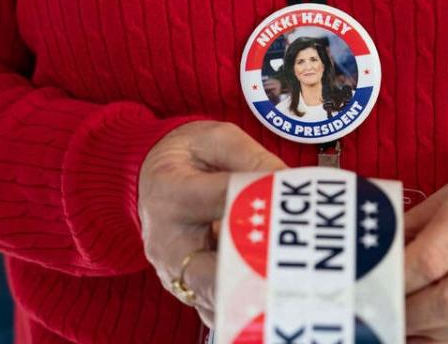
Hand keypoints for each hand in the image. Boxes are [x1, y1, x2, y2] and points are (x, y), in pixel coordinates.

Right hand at [138, 121, 285, 326]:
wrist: (153, 179)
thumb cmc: (188, 157)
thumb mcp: (215, 140)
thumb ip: (250, 156)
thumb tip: (285, 182)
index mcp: (170, 193)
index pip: (222, 197)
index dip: (261, 197)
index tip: (290, 196)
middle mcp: (166, 240)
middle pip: (211, 272)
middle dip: (254, 272)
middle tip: (293, 264)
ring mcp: (174, 272)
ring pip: (215, 300)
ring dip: (253, 295)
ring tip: (290, 281)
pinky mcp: (186, 289)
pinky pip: (217, 308)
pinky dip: (246, 305)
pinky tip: (275, 291)